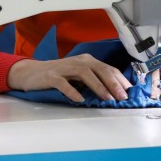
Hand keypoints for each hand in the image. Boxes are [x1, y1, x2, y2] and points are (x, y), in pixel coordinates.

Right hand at [7, 55, 130, 102]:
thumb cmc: (58, 75)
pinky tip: (79, 99)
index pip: (107, 68)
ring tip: (106, 98)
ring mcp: (64, 68)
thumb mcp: (78, 75)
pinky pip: (63, 83)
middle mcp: (77, 62)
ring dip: (98, 86)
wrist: (31, 73)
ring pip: (85, 73)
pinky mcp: (51, 76)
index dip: (119, 79)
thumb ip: (94, 80)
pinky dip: (72, 91)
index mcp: (86, 61)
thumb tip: (114, 92)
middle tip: (122, 96)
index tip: (129, 91)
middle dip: (113, 83)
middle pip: (99, 69)